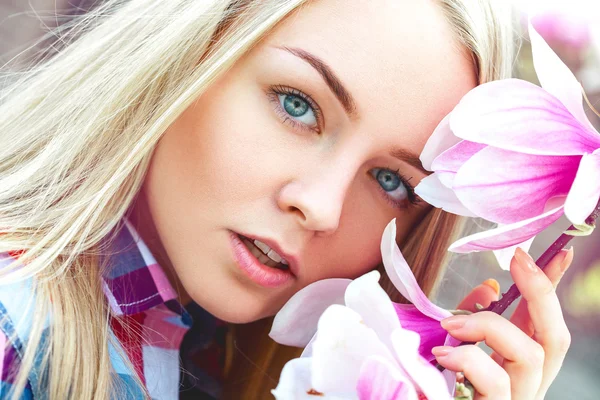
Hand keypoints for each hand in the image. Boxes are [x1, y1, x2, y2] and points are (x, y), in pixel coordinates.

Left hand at [433, 247, 572, 399]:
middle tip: (519, 261)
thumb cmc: (433, 385)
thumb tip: (489, 287)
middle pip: (556, 339)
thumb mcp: (453, 343)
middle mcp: (525, 385)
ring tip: (452, 325)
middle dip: (542, 293)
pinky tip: (442, 354)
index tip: (558, 251)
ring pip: (532, 357)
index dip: (554, 288)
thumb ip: (473, 317)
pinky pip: (497, 382)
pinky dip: (470, 358)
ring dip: (491, 327)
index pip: (545, 322)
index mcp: (515, 363)